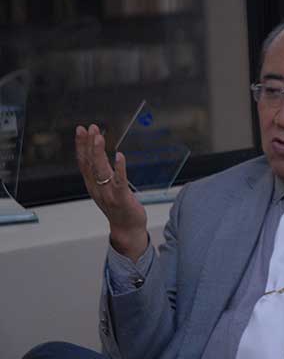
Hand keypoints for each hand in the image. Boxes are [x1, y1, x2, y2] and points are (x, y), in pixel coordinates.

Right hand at [75, 124, 147, 261]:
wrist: (127, 230)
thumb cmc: (118, 208)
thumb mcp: (105, 189)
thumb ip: (102, 174)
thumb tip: (98, 155)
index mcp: (93, 185)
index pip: (84, 162)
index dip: (81, 146)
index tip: (81, 130)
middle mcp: (98, 189)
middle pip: (91, 164)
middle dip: (89, 144)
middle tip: (90, 128)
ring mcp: (109, 194)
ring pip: (101, 171)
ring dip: (99, 153)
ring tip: (99, 137)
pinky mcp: (122, 198)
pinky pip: (119, 182)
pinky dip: (119, 169)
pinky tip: (119, 156)